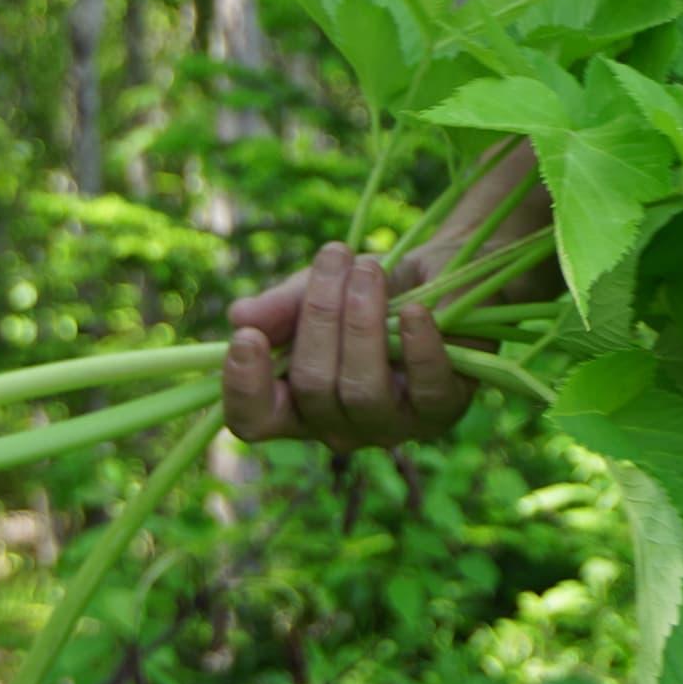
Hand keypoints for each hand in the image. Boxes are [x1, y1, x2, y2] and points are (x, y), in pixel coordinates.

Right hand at [219, 242, 471, 452]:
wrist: (443, 273)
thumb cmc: (370, 292)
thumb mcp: (320, 288)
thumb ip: (282, 307)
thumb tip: (240, 317)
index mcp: (297, 405)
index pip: (255, 420)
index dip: (244, 387)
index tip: (247, 337)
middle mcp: (339, 427)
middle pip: (312, 387)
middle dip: (319, 314)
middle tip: (334, 255)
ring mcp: (391, 425)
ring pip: (362, 388)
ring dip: (362, 321)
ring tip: (370, 270)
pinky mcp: (442, 410)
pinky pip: (426, 386)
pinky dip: (418, 345)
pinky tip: (415, 310)